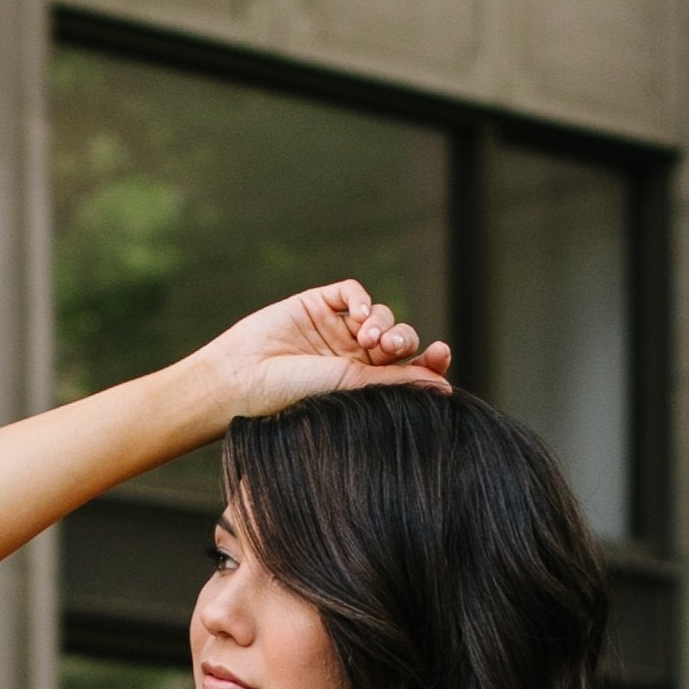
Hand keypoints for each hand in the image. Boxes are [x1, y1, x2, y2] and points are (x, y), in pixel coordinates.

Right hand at [193, 279, 453, 422]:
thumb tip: (446, 388)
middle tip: (388, 348)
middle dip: (402, 339)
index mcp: (364, 386)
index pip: (407, 368)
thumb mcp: (352, 388)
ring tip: (367, 337)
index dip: (428, 359)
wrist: (243, 377)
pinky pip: (351, 292)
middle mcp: (353, 358)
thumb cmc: (293, 395)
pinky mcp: (316, 305)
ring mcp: (335, 330)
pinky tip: (359, 313)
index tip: (440, 354)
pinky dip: (362, 298)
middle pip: (398, 338)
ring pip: (379, 314)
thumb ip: (397, 382)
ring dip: (381, 321)